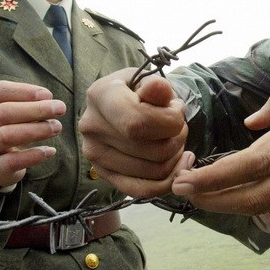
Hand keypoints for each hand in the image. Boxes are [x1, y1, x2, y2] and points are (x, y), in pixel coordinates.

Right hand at [0, 80, 65, 187]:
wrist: (1, 161)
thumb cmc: (14, 126)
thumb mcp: (18, 110)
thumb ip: (31, 103)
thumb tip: (50, 101)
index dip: (24, 91)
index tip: (48, 95)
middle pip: (4, 112)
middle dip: (35, 109)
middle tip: (60, 108)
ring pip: (7, 135)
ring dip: (36, 130)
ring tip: (57, 127)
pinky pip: (12, 161)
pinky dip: (33, 155)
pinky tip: (50, 151)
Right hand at [79, 68, 191, 197]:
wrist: (119, 103)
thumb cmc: (137, 90)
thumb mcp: (147, 80)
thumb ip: (156, 86)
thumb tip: (159, 88)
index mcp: (101, 96)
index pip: (137, 123)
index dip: (169, 122)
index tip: (177, 109)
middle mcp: (91, 126)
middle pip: (152, 150)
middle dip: (178, 139)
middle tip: (179, 126)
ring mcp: (94, 153)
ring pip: (153, 171)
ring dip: (175, 157)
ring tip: (173, 139)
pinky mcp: (103, 173)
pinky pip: (141, 190)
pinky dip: (167, 181)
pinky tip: (178, 164)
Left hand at [172, 82, 269, 213]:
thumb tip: (249, 124)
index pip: (252, 164)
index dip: (217, 176)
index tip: (188, 177)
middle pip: (249, 195)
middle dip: (210, 197)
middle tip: (179, 188)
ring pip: (258, 205)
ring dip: (222, 203)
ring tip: (194, 192)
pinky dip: (243, 203)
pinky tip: (225, 193)